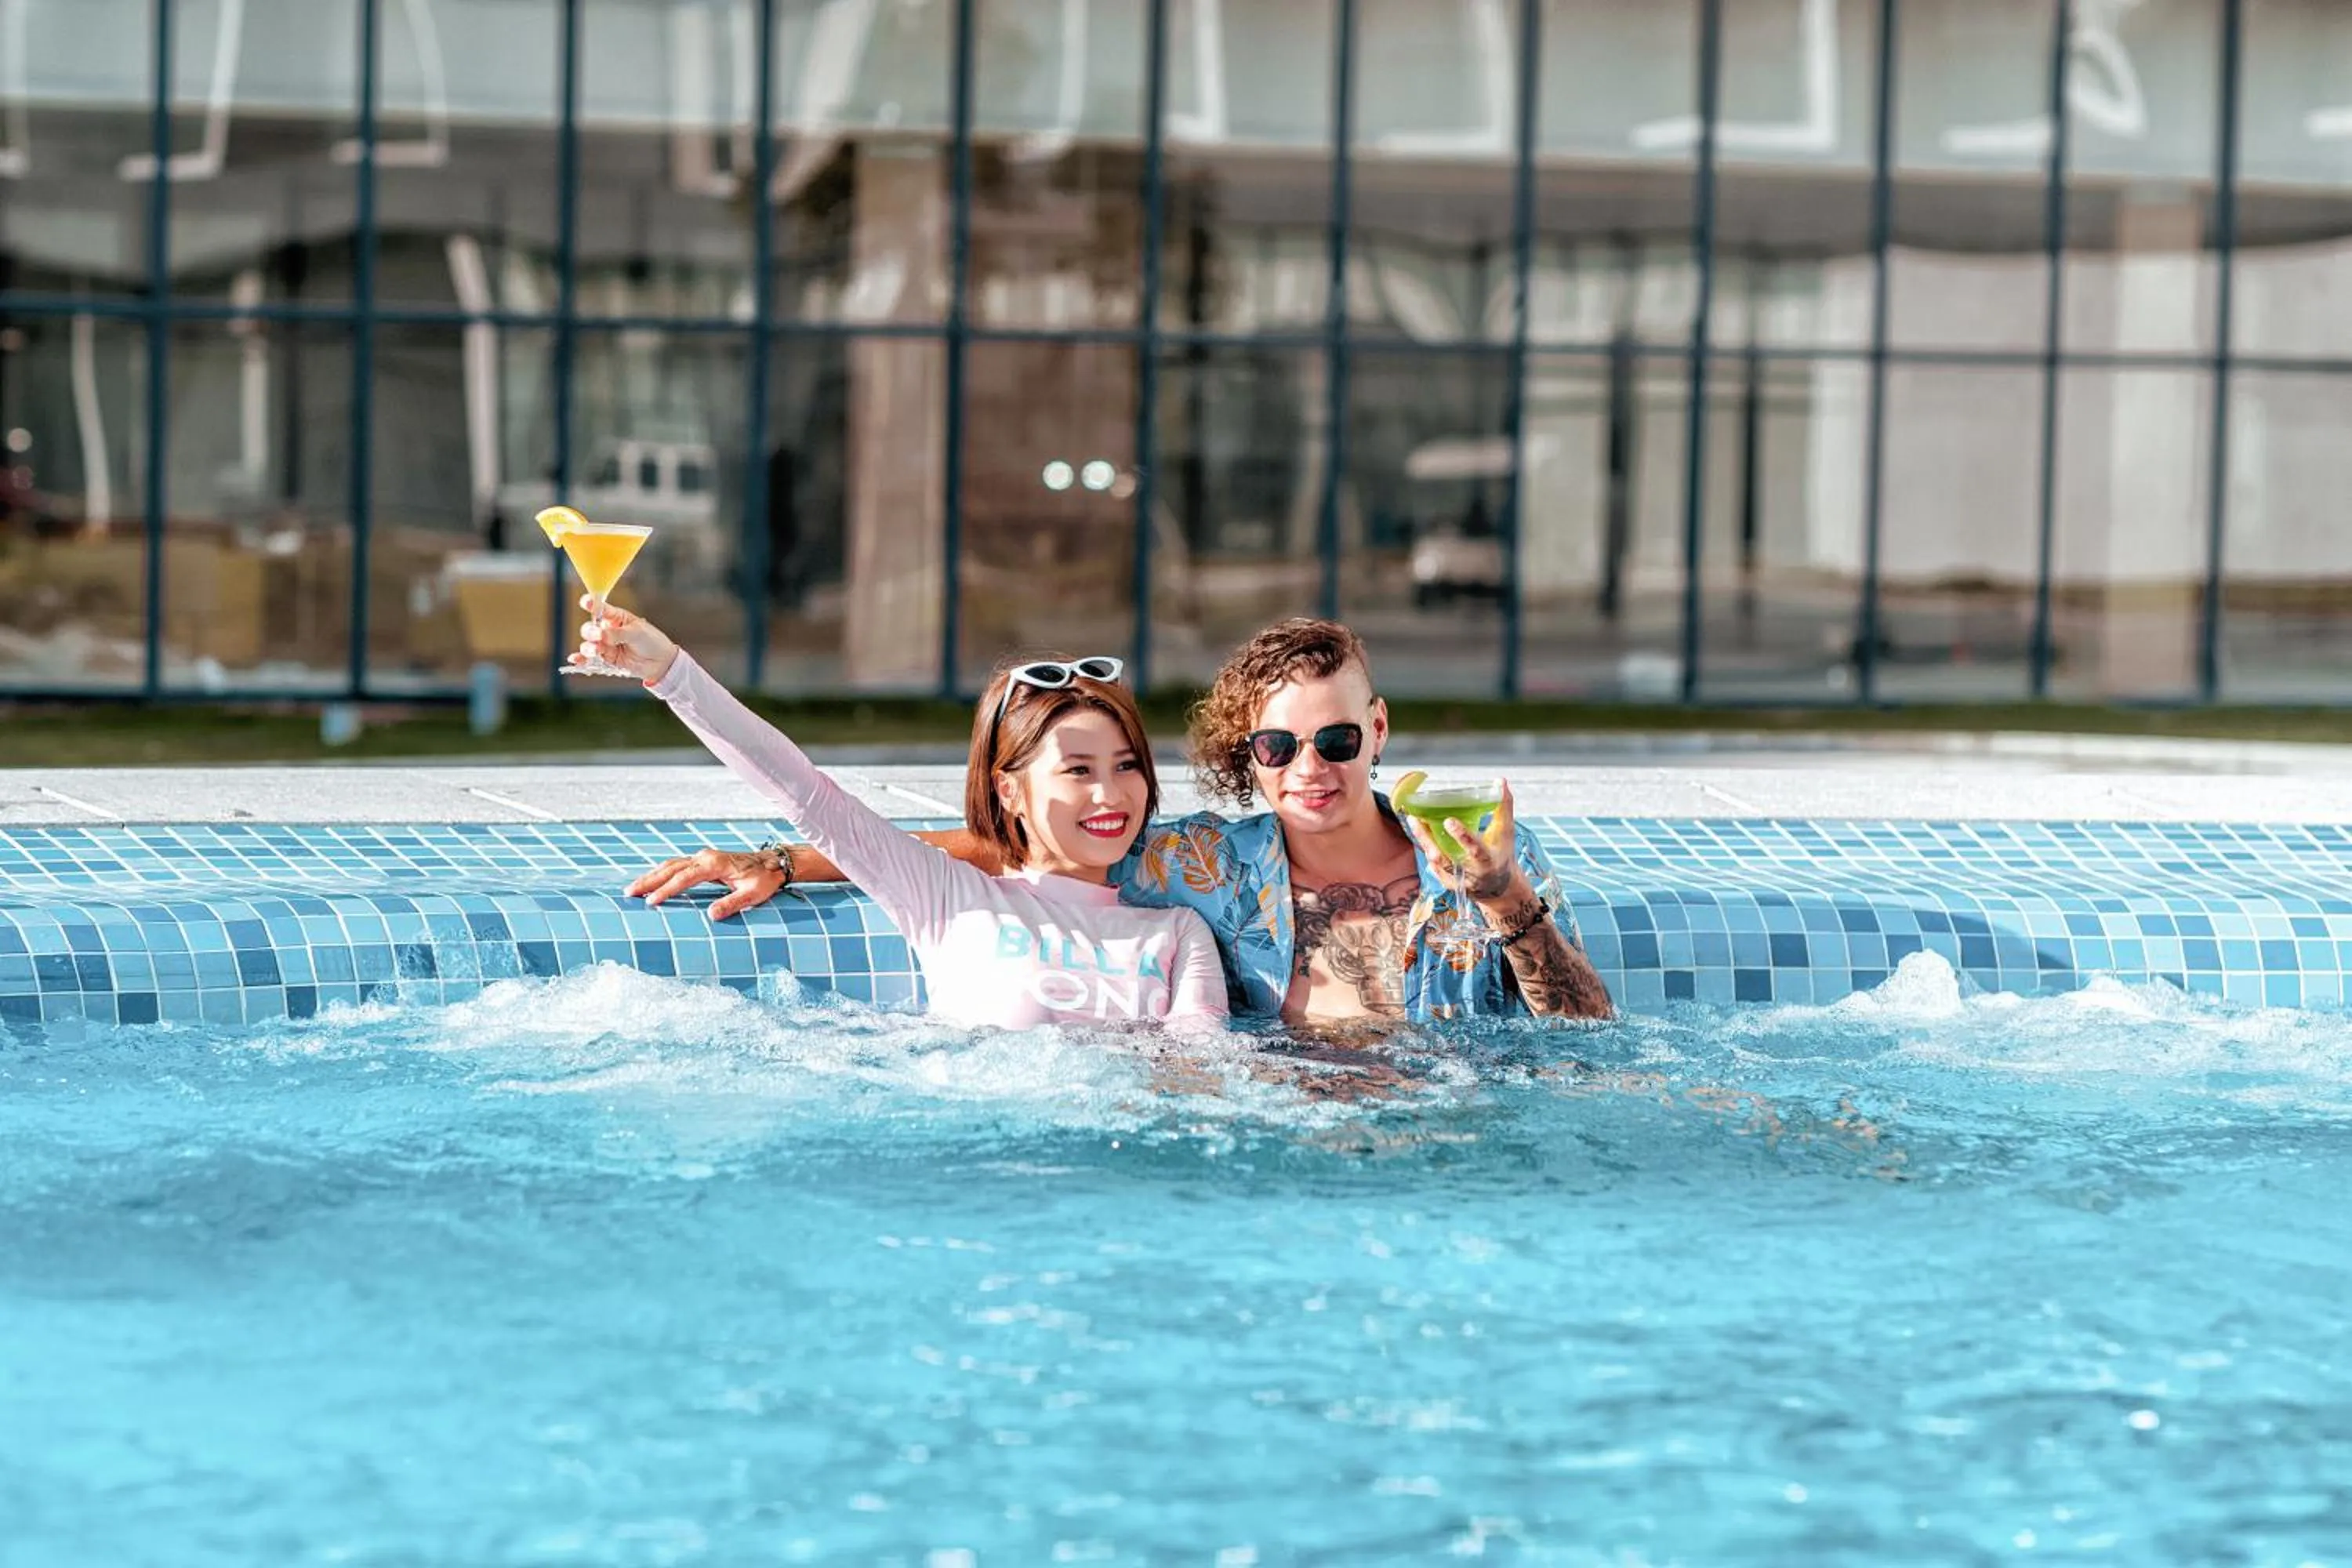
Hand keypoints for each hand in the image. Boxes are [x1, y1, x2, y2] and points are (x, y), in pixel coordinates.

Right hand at [573, 595, 678, 683]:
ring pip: (589, 644)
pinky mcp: (607, 659)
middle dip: (591, 631)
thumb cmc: (651, 641)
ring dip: (589, 646)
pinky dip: (581, 659)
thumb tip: (601, 636)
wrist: (660, 662)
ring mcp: (606, 645)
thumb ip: (618, 633)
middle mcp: (608, 630)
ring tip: (596, 649)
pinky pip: (590, 659)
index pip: (601, 609)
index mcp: (616, 617)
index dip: (591, 604)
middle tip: (598, 635)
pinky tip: (575, 660)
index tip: (586, 602)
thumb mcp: (637, 632)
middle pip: (591, 628)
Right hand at [626, 848, 787, 920]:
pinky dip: (662, 873)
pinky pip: (677, 866)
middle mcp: (704, 857)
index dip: (666, 890)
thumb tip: (711, 915)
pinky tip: (652, 882)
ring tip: (633, 888)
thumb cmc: (764, 879)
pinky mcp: (703, 861)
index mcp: (714, 864)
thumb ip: (732, 904)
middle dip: (649, 880)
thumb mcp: (753, 894)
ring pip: (671, 865)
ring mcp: (703, 857)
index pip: (683, 878)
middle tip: (629, 892)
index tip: (651, 901)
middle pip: (670, 868)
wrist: (773, 863)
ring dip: (652, 876)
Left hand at [1392, 770, 1527, 906]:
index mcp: (1487, 860)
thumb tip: (1500, 781)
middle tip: (1415, 819)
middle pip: (1446, 857)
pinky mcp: (1448, 883)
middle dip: (1429, 840)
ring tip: (1414, 820)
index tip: (1449, 821)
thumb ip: (1504, 807)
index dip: (1462, 836)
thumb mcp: (1506, 832)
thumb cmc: (1501, 852)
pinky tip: (1421, 833)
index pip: (1475, 849)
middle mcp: (1471, 873)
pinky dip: (1427, 849)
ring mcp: (1458, 880)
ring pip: (1436, 861)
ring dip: (1423, 841)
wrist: (1498, 886)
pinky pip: (1433, 865)